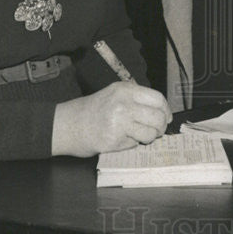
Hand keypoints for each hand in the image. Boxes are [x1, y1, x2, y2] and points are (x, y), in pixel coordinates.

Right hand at [51, 82, 171, 156]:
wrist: (66, 124)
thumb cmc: (92, 110)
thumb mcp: (114, 94)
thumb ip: (136, 100)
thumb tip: (162, 112)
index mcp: (125, 90)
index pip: (158, 99)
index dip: (165, 110)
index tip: (166, 117)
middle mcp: (123, 103)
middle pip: (158, 117)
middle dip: (160, 127)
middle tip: (156, 131)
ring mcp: (119, 122)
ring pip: (150, 133)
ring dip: (148, 137)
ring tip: (139, 136)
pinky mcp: (114, 140)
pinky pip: (135, 143)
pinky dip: (132, 143)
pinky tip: (121, 139)